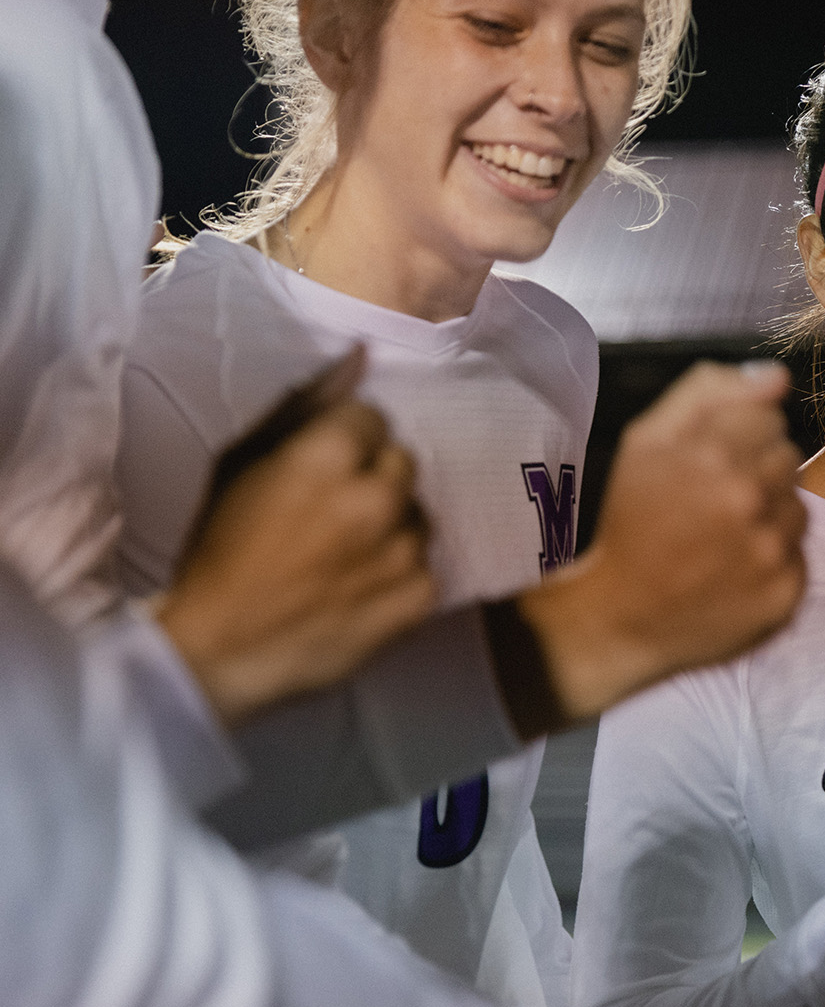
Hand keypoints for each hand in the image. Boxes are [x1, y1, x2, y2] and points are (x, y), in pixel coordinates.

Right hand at [157, 347, 436, 725]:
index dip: (344, 441)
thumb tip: (360, 356)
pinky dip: (401, 575)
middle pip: (402, 463)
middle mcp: (378, 497)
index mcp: (330, 456)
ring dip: (392, 526)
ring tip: (348, 554)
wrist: (218, 650)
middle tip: (335, 513)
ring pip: (419, 514)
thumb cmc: (217, 551)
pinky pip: (426, 567)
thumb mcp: (242, 464)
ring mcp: (404, 550)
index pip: (372, 418)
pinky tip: (362, 588)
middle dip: (374, 479)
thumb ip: (305, 405)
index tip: (320, 469)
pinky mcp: (418, 598)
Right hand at [515, 360, 806, 720]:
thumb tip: (778, 378)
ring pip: (799, 508)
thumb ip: (709, 392)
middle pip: (789, 460)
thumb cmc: (631, 522)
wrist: (618, 615)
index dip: (738, 439)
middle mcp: (748, 501)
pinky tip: (735, 570)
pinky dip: (774, 562)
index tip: (710, 464)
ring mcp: (770, 551)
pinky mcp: (785, 595)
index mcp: (715, 455)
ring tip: (725, 537)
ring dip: (770, 517)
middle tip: (715, 503)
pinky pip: (800, 558)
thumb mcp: (646, 440)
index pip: (770, 420)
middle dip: (756, 474)